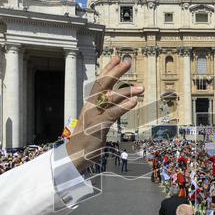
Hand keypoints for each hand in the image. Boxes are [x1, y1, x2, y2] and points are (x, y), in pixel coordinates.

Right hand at [66, 56, 142, 172]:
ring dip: (126, 91)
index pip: (99, 83)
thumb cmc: (86, 140)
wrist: (73, 157)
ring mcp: (93, 116)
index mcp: (90, 105)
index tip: (117, 57)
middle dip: (115, 72)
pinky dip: (123, 107)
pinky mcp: (97, 127)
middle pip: (102, 85)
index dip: (108, 69)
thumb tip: (114, 102)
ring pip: (109, 99)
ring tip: (141, 87)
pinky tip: (134, 102)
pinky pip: (111, 114)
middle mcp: (90, 107)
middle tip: (127, 61)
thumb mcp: (95, 121)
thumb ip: (104, 111)